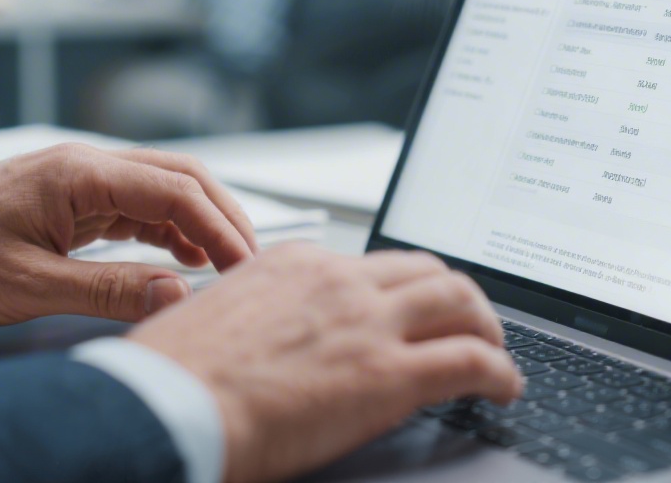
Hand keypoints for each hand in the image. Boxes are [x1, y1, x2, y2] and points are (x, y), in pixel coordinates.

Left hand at [0, 144, 257, 324]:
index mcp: (79, 174)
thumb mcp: (28, 285)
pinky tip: (182, 258)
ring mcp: (82, 178)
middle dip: (224, 216)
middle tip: (250, 263)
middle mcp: (87, 164)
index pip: (175, 190)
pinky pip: (139, 204)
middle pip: (181, 176)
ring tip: (226, 265)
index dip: (220, 228)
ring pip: (165, 187)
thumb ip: (107, 289)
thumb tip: (174, 293)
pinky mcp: (75, 197)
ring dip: (200, 221)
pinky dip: (170, 228)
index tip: (245, 265)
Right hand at [128, 244, 522, 482]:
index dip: (403, 289)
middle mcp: (339, 280)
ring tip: (494, 350)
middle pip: (427, 270)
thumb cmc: (174, 376)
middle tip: (468, 322)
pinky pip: (470, 361)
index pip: (373, 264)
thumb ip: (260, 317)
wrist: (165, 406)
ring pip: (459, 300)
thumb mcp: (218, 319)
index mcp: (297, 264)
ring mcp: (368, 322)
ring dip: (486, 325)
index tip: (412, 309)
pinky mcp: (389, 373)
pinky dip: (500, 372)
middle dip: (457, 296)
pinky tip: (505, 387)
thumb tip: (271, 339)